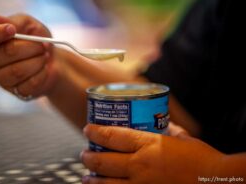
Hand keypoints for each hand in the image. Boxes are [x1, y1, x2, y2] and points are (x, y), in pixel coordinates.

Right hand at [0, 13, 58, 98]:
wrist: (54, 62)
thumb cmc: (37, 41)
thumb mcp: (29, 25)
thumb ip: (13, 21)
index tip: (12, 30)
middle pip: (7, 52)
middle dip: (31, 47)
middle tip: (43, 45)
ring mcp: (2, 79)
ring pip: (18, 70)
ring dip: (37, 61)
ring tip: (45, 56)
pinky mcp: (16, 92)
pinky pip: (29, 84)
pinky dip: (42, 74)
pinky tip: (45, 69)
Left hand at [81, 123, 223, 183]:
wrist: (217, 182)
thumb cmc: (202, 159)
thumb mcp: (183, 138)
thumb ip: (170, 130)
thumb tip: (164, 123)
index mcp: (149, 145)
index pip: (112, 136)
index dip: (95, 132)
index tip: (87, 129)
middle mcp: (140, 166)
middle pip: (104, 161)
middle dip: (89, 157)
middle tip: (84, 153)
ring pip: (106, 183)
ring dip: (92, 179)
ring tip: (87, 176)